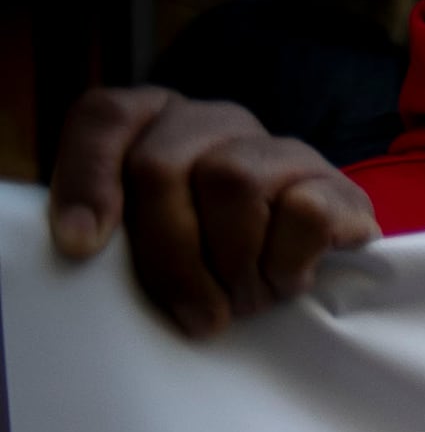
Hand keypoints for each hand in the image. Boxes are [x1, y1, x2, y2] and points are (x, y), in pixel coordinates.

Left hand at [45, 84, 376, 339]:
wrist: (306, 281)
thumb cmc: (206, 266)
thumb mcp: (141, 243)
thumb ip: (107, 227)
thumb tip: (80, 242)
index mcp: (154, 124)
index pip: (105, 118)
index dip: (86, 178)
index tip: (81, 245)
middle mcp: (213, 123)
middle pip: (162, 166)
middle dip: (167, 253)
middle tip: (193, 313)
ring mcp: (278, 148)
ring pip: (232, 181)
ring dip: (232, 263)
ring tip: (243, 302)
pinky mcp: (336, 185)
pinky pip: (304, 211)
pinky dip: (286, 261)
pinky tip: (287, 282)